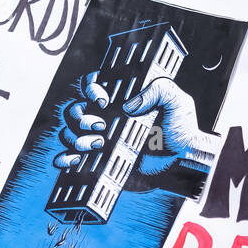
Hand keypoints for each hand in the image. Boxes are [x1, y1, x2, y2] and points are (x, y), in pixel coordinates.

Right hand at [55, 73, 217, 175]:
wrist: (183, 162)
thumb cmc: (181, 130)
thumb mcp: (177, 101)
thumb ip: (159, 89)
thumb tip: (129, 104)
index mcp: (121, 99)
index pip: (92, 85)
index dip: (91, 89)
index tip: (104, 102)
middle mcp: (106, 118)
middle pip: (74, 110)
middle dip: (81, 118)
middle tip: (101, 128)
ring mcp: (100, 140)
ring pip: (69, 132)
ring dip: (76, 138)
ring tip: (99, 145)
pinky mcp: (99, 161)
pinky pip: (69, 158)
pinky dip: (64, 158)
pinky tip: (74, 160)